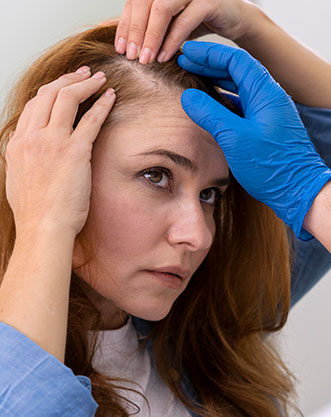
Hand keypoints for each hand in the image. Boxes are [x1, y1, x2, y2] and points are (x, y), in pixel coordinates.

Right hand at [5, 67, 115, 237]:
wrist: (43, 227)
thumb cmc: (35, 211)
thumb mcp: (19, 179)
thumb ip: (23, 160)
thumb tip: (28, 153)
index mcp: (18, 143)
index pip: (33, 105)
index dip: (51, 91)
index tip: (65, 85)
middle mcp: (32, 137)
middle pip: (48, 94)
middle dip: (68, 79)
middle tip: (84, 74)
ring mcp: (52, 142)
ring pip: (67, 98)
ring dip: (86, 84)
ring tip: (100, 79)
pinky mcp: (75, 152)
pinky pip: (90, 119)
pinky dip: (102, 104)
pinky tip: (111, 97)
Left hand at [115, 0, 255, 63]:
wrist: (236, 19)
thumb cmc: (201, 20)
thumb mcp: (171, 24)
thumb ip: (151, 27)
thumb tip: (124, 43)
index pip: (135, 2)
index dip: (125, 25)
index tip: (121, 48)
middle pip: (144, 3)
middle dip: (136, 32)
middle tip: (131, 56)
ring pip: (161, 9)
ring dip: (151, 36)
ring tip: (145, 59)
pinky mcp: (208, 2)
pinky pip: (184, 21)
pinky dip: (172, 40)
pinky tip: (164, 56)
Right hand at [178, 41, 330, 239]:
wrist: (299, 190)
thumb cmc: (272, 166)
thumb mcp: (235, 138)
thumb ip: (210, 114)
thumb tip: (188, 96)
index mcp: (266, 93)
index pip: (236, 59)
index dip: (209, 53)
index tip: (187, 51)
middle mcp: (270, 98)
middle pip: (237, 70)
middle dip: (210, 64)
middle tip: (185, 62)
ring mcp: (270, 112)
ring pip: (240, 87)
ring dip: (217, 81)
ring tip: (194, 78)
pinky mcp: (267, 127)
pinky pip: (243, 104)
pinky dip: (225, 99)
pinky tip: (212, 104)